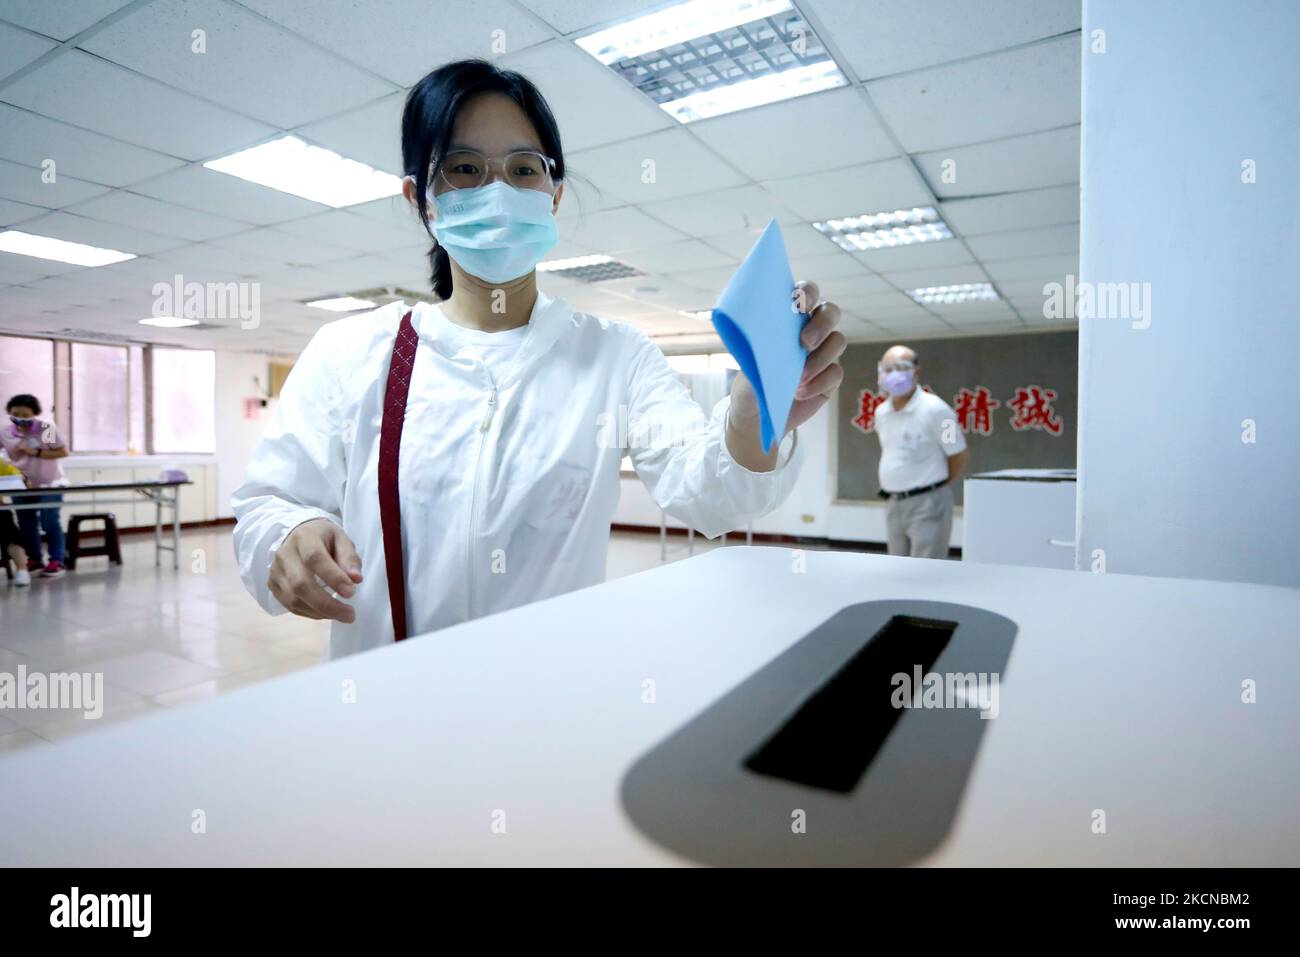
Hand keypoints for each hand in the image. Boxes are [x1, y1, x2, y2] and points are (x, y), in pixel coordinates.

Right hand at [269, 518, 363, 622]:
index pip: (314, 558)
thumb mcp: (342, 540)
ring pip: (294, 599)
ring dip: (320, 612)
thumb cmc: (324, 539)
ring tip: (342, 614)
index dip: (333, 577)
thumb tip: (355, 579)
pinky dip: (311, 613)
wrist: (299, 536)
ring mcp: (276, 571)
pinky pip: (290, 605)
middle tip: (349, 614)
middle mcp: (285, 554)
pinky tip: (327, 612)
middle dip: (327, 604)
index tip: (351, 592)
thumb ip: (349, 558)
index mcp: (304, 537)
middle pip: (301, 584)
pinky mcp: (273, 585)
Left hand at [730, 279, 845, 434]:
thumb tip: (767, 344)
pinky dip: (819, 382)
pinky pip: (836, 373)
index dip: (807, 292)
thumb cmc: (749, 386)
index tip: (799, 304)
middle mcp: (809, 331)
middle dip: (822, 323)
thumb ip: (758, 354)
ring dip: (820, 359)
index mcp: (788, 320)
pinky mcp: (829, 377)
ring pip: (838, 341)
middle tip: (805, 343)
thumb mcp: (747, 369)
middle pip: (831, 312)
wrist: (756, 419)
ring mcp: (822, 354)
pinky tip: (799, 393)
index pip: (805, 293)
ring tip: (797, 379)